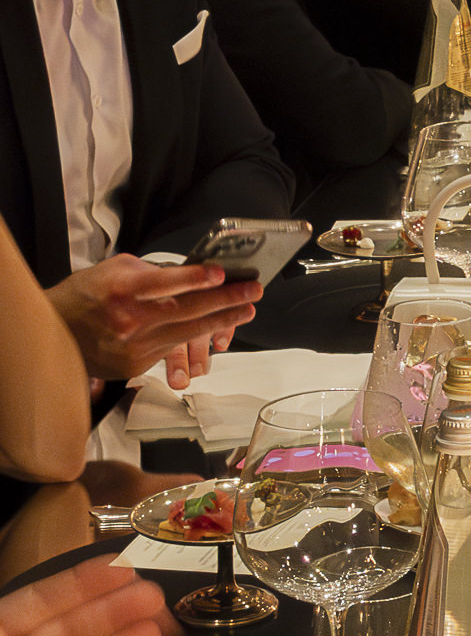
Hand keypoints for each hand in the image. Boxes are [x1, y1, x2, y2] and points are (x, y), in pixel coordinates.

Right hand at [48, 258, 257, 388]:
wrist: (52, 335)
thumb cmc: (85, 295)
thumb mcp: (114, 269)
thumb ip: (150, 272)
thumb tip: (186, 274)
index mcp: (122, 291)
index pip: (165, 284)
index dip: (195, 279)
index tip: (220, 274)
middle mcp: (129, 321)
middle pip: (186, 311)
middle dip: (225, 301)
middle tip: (253, 291)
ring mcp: (134, 347)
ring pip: (187, 334)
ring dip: (221, 321)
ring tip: (246, 310)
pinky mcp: (137, 365)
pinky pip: (174, 348)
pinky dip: (197, 338)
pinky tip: (218, 328)